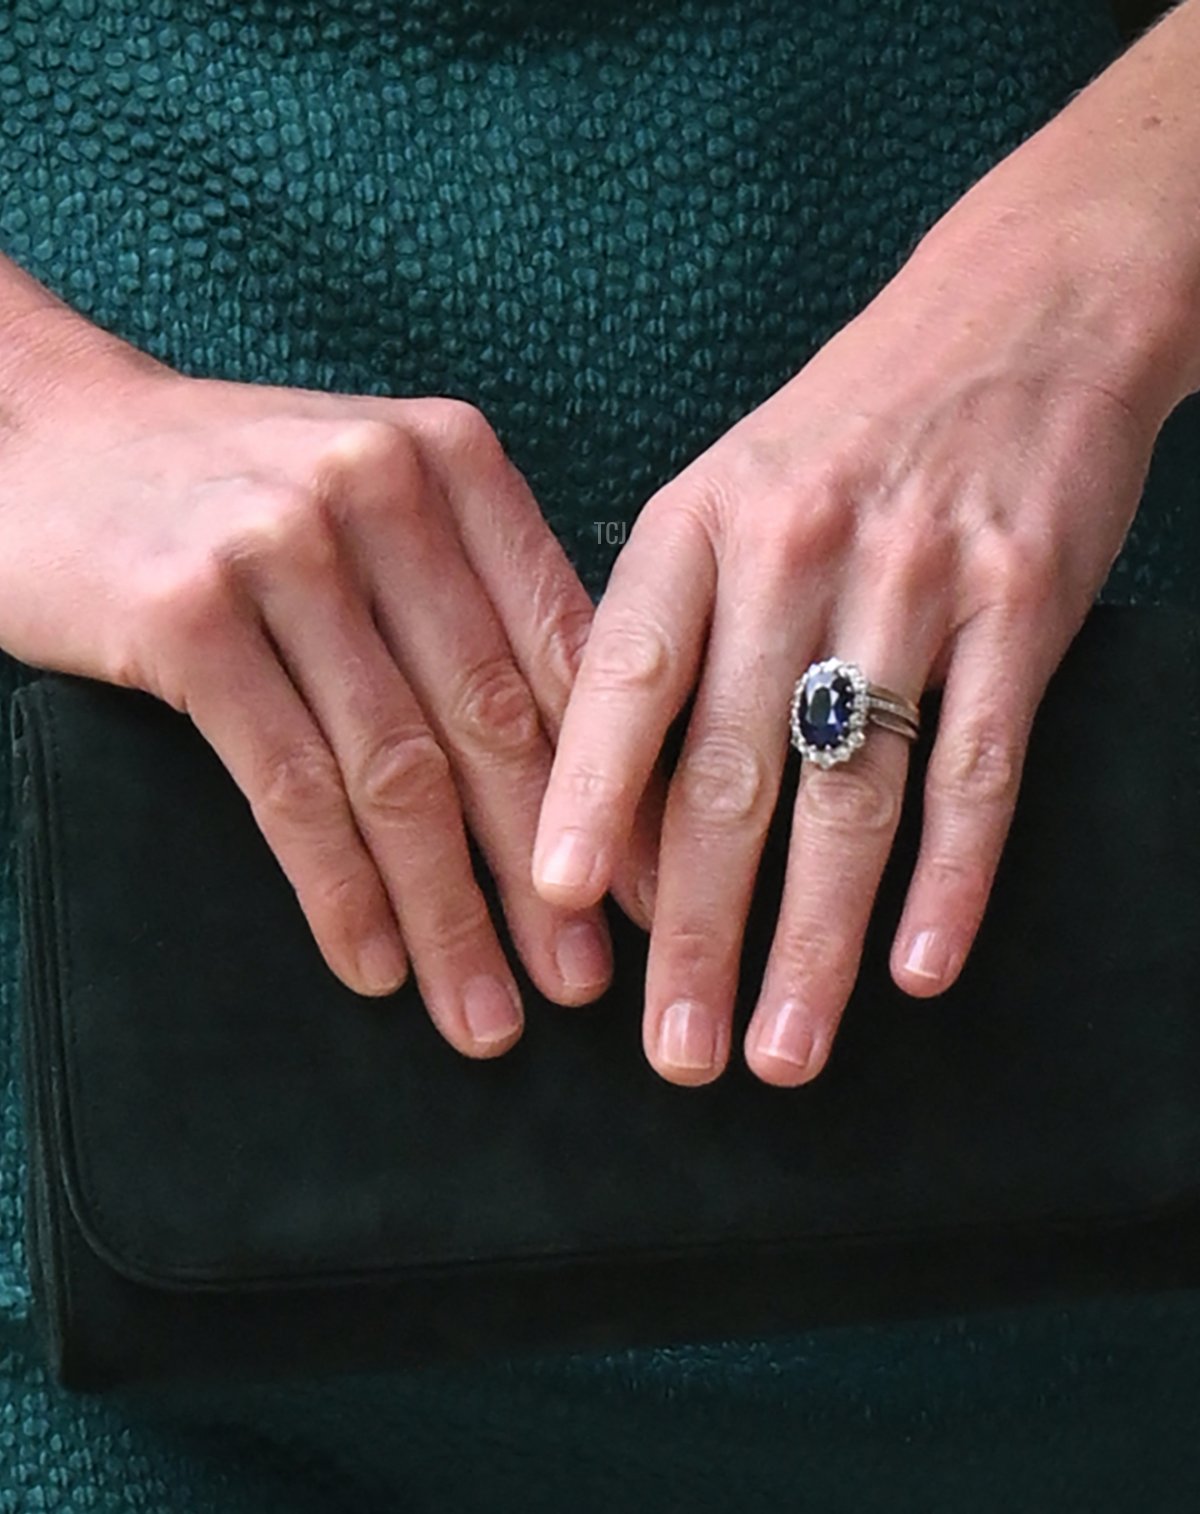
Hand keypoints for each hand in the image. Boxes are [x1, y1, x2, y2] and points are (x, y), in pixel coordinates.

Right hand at [0, 354, 656, 1055]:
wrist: (46, 437)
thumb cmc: (232, 491)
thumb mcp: (376, 501)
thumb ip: (474, 593)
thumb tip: (593, 763)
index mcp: (454, 459)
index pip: (564, 650)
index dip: (615, 788)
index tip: (643, 896)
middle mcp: (381, 485)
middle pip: (490, 721)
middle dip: (543, 875)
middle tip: (580, 984)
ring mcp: (281, 545)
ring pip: (396, 769)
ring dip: (448, 912)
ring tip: (482, 1015)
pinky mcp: (186, 613)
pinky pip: (289, 784)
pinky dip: (339, 890)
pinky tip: (372, 965)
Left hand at [530, 166, 1186, 1086]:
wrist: (1024, 309)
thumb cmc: (851, 423)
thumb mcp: (732, 486)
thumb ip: (674, 619)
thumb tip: (614, 788)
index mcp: (698, 521)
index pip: (624, 679)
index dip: (585, 798)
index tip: (551, 903)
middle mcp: (794, 550)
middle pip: (731, 771)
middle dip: (697, 926)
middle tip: (672, 1047)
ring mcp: (912, 580)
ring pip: (851, 793)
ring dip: (814, 937)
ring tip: (782, 1049)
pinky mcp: (1023, 604)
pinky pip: (980, 767)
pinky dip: (950, 878)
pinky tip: (919, 967)